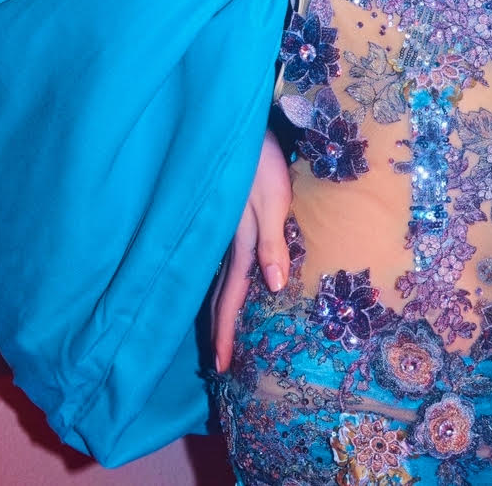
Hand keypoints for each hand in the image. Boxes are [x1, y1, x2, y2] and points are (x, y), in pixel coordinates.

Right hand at [211, 127, 291, 373]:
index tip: (221, 367)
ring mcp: (224, 228)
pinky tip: (225, 280)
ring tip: (219, 329)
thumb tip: (274, 287)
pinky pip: (221, 258)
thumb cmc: (259, 160)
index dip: (226, 332)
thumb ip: (272, 242)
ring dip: (219, 305)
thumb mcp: (272, 199)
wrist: (238, 124)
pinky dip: (221, 279)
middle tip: (217, 362)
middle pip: (220, 292)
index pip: (231, 297)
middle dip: (218, 327)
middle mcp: (227, 241)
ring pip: (218, 276)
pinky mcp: (227, 213)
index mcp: (240, 243)